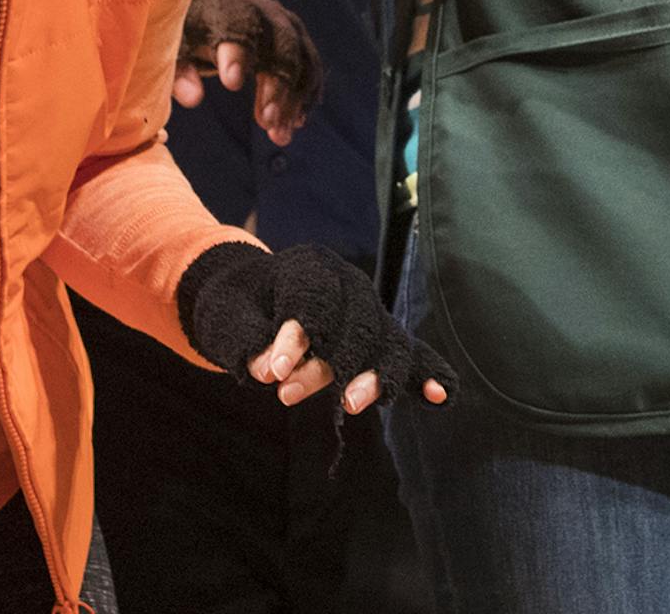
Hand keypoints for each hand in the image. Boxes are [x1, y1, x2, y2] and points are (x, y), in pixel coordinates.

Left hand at [175, 0, 322, 144]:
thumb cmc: (192, 21)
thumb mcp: (177, 42)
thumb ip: (180, 70)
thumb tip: (192, 100)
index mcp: (227, 8)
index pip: (237, 27)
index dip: (236, 54)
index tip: (232, 84)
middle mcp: (264, 13)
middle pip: (280, 47)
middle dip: (276, 85)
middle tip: (265, 122)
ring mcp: (286, 25)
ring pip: (301, 61)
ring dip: (294, 99)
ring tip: (279, 135)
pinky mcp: (299, 39)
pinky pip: (311, 67)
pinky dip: (307, 96)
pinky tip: (296, 123)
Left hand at [176, 240, 454, 414]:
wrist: (252, 299)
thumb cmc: (238, 306)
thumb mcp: (227, 315)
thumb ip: (244, 339)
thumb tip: (263, 370)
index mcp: (309, 265)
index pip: (312, 297)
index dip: (297, 334)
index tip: (275, 373)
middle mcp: (347, 281)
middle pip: (352, 322)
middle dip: (326, 363)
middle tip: (285, 395)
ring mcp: (369, 309)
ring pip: (386, 340)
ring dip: (376, 375)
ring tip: (351, 404)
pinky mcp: (380, 339)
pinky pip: (412, 356)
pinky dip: (428, 374)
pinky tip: (442, 396)